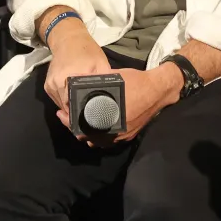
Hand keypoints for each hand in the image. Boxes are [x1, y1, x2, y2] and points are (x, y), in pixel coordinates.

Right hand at [43, 19, 109, 118]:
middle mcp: (57, 84)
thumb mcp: (101, 64)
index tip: (92, 118)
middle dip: (77, 114)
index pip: (74, 106)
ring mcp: (50, 85)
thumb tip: (110, 99)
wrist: (68, 38)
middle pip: (66, 108)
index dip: (83, 116)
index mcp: (69, 79)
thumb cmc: (86, 51)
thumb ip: (104, 82)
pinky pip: (57, 99)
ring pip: (61, 106)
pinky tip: (74, 98)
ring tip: (83, 107)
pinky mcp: (47, 85)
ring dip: (71, 108)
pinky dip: (65, 101)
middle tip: (90, 115)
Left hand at [59, 66, 180, 146]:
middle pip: (87, 136)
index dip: (69, 121)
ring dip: (86, 133)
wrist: (159, 90)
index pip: (82, 126)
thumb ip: (93, 85)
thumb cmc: (134, 82)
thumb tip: (74, 86)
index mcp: (108, 118)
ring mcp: (122, 136)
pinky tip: (92, 127)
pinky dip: (98, 136)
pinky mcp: (128, 135)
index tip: (61, 114)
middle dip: (75, 127)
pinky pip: (108, 140)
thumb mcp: (110, 79)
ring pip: (97, 140)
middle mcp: (114, 132)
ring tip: (77, 123)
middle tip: (65, 117)